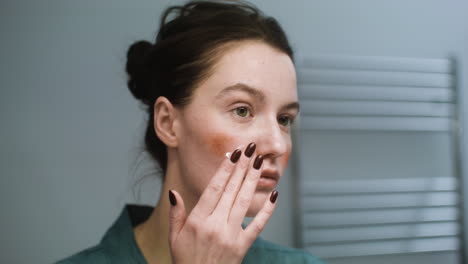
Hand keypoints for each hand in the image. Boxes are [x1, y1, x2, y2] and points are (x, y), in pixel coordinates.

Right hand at [167, 143, 278, 263]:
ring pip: (244, 202)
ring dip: (253, 180)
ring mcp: (230, 236)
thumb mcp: (174, 238)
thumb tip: (174, 193)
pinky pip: (258, 225)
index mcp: (197, 221)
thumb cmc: (185, 261)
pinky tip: (274, 194)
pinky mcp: (243, 246)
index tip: (233, 154)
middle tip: (250, 149)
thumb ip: (175, 214)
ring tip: (260, 162)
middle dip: (242, 167)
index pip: (214, 188)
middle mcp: (215, 225)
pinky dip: (268, 210)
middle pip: (231, 190)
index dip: (225, 169)